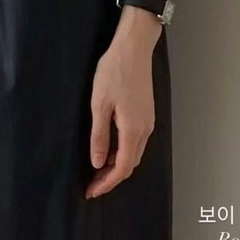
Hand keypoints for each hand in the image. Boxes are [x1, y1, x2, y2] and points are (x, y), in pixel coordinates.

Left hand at [85, 9, 161, 197]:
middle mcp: (145, 130)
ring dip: (117, 165)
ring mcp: (148, 122)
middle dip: (112, 178)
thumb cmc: (114, 72)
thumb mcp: (99, 105)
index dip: (107, 183)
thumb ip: (99, 136)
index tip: (91, 192)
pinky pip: (136, 142)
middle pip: (131, 164)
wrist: (134, 48)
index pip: (122, 167)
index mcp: (133, 130)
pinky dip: (122, 152)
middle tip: (91, 184)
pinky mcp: (146, 114)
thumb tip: (98, 163)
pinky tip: (108, 148)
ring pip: (134, 153)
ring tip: (97, 170)